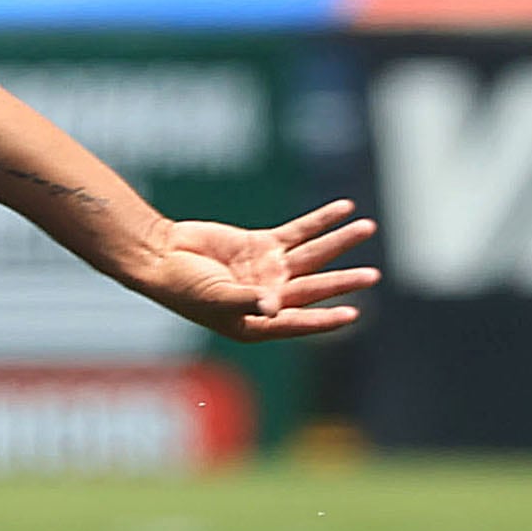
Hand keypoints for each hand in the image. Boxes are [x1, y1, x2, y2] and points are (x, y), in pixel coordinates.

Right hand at [131, 201, 378, 342]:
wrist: (159, 255)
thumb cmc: (180, 287)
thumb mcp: (214, 298)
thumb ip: (246, 300)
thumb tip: (275, 306)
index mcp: (258, 322)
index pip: (300, 321)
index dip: (325, 319)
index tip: (352, 314)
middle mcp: (270, 297)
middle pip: (314, 286)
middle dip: (343, 280)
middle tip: (372, 275)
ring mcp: (268, 270)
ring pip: (313, 254)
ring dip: (340, 241)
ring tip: (368, 227)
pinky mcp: (262, 244)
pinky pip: (299, 231)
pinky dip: (320, 220)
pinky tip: (344, 209)